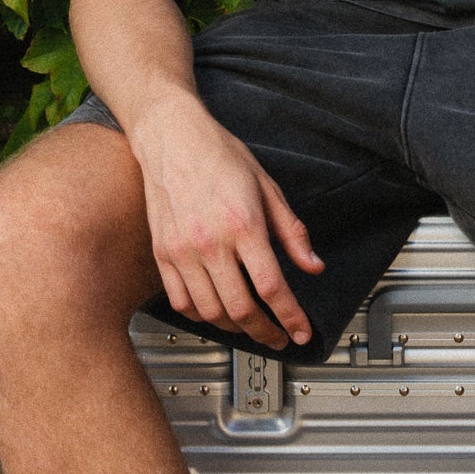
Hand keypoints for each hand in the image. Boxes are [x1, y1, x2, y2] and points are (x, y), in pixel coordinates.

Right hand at [129, 103, 323, 347]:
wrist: (172, 136)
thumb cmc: (218, 155)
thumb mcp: (268, 187)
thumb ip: (292, 231)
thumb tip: (312, 264)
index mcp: (243, 225)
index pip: (272, 287)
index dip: (291, 317)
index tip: (301, 332)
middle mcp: (210, 242)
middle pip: (241, 309)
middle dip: (265, 333)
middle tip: (279, 337)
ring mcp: (181, 250)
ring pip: (210, 312)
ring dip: (234, 328)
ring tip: (250, 326)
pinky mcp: (162, 253)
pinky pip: (180, 300)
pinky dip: (200, 316)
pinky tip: (215, 312)